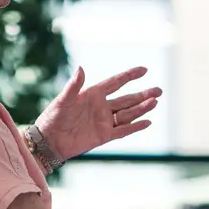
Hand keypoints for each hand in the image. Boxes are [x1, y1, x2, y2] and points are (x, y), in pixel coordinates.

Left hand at [34, 67, 161, 160]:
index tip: (144, 70)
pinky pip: (123, 130)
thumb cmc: (52, 117)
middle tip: (159, 90)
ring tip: (155, 102)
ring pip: (128, 113)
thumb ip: (74, 86)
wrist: (48, 141)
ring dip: (142, 108)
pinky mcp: (104, 136)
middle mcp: (101, 107)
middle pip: (127, 99)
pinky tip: (148, 121)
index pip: (116, 82)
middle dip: (143, 94)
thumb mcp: (62, 100)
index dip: (130, 76)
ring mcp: (104, 121)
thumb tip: (80, 68)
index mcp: (92, 94)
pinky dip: (135, 126)